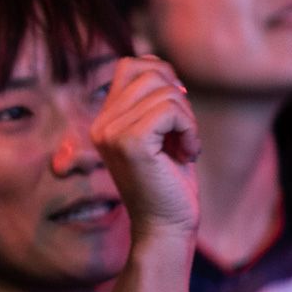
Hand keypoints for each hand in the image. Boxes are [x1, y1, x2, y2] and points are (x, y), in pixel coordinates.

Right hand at [90, 56, 200, 241]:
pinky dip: (190, 129)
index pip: (131, 65)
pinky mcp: (129, 142)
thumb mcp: (161, 132)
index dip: (164, 76)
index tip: (178, 113)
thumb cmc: (170, 183)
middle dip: (180, 99)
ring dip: (188, 119)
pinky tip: (188, 154)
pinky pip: (171, 110)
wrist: (166, 227)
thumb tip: (160, 64)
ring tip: (185, 148)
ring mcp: (111, 132)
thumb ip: (155, 100)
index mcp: (104, 120)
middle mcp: (101, 124)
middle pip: (151, 72)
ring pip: (165, 91)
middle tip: (183, 133)